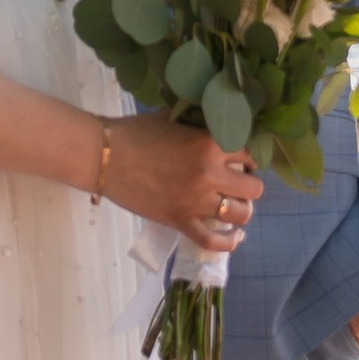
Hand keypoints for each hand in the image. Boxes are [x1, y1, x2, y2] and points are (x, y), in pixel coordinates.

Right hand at [101, 115, 263, 255]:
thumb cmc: (136, 132)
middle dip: (248, 183)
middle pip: (254, 187)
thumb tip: (220, 125)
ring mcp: (196, 202)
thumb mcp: (175, 118)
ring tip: (232, 203)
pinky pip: (214, 241)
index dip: (249, 156)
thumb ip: (201, 124)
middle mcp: (210, 174)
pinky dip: (229, 241)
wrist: (104, 157)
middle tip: (236, 180)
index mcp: (210, 144)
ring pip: (241, 214)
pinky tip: (234, 235)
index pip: (251, 153)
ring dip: (241, 209)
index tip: (242, 158)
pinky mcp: (180, 222)